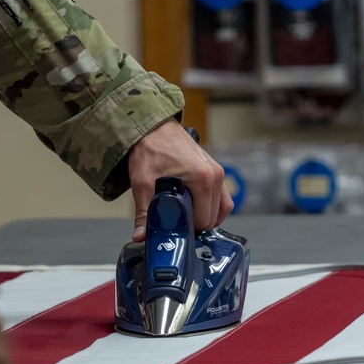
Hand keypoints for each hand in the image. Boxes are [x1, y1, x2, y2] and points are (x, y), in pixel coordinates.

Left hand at [127, 118, 233, 241]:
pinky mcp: (216, 169)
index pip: (203, 220)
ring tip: (187, 217)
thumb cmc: (150, 150)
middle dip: (196, 223)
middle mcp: (215, 176)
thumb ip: (144, 213)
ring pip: (222, 208)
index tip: (173, 227)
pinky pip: (222, 197)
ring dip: (207, 217)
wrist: (153, 127)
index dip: (187, 228)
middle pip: (213, 217)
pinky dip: (213, 206)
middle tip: (176, 222)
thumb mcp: (143, 184)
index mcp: (202, 180)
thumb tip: (141, 236)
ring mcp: (218, 172)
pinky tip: (196, 208)